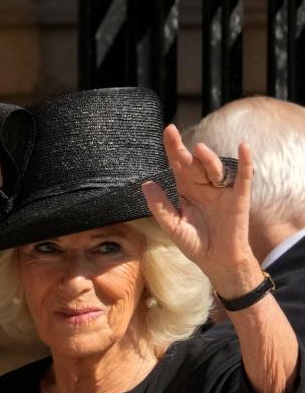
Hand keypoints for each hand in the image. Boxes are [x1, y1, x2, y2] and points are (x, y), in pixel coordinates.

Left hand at [142, 124, 261, 297]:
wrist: (217, 262)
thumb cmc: (195, 243)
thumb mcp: (173, 226)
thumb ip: (160, 206)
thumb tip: (146, 184)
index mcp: (186, 190)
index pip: (178, 165)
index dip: (173, 148)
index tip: (168, 130)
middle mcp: (203, 186)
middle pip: (194, 164)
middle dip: (184, 151)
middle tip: (174, 136)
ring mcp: (222, 190)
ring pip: (215, 169)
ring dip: (208, 159)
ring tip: (199, 150)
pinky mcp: (239, 197)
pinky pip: (243, 176)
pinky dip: (245, 162)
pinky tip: (243, 147)